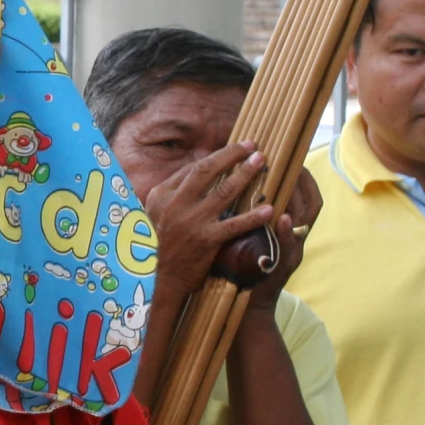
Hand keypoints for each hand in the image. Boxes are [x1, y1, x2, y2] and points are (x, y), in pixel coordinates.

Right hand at [138, 141, 276, 300]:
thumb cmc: (161, 243)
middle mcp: (175, 204)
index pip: (193, 169)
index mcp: (161, 195)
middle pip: (207, 171)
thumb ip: (174, 192)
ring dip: (245, 174)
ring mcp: (191, 222)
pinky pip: (234, 225)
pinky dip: (253, 216)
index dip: (217, 156)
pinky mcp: (205, 241)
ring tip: (261, 163)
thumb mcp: (156, 213)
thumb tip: (198, 169)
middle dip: (232, 155)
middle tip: (253, 147)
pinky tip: (268, 209)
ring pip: (223, 192)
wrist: (160, 277)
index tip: (235, 148)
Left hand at [242, 167, 320, 314]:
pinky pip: (290, 247)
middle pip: (309, 202)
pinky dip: (286, 232)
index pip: (305, 193)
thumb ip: (252, 209)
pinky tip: (281, 217)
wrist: (246, 301)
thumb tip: (241, 178)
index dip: (300, 175)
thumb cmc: (246, 262)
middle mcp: (296, 237)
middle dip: (301, 181)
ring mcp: (292, 252)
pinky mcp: (283, 268)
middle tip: (289, 163)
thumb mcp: (251, 231)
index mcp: (288, 226)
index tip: (288, 156)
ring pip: (303, 221)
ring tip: (288, 181)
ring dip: (296, 200)